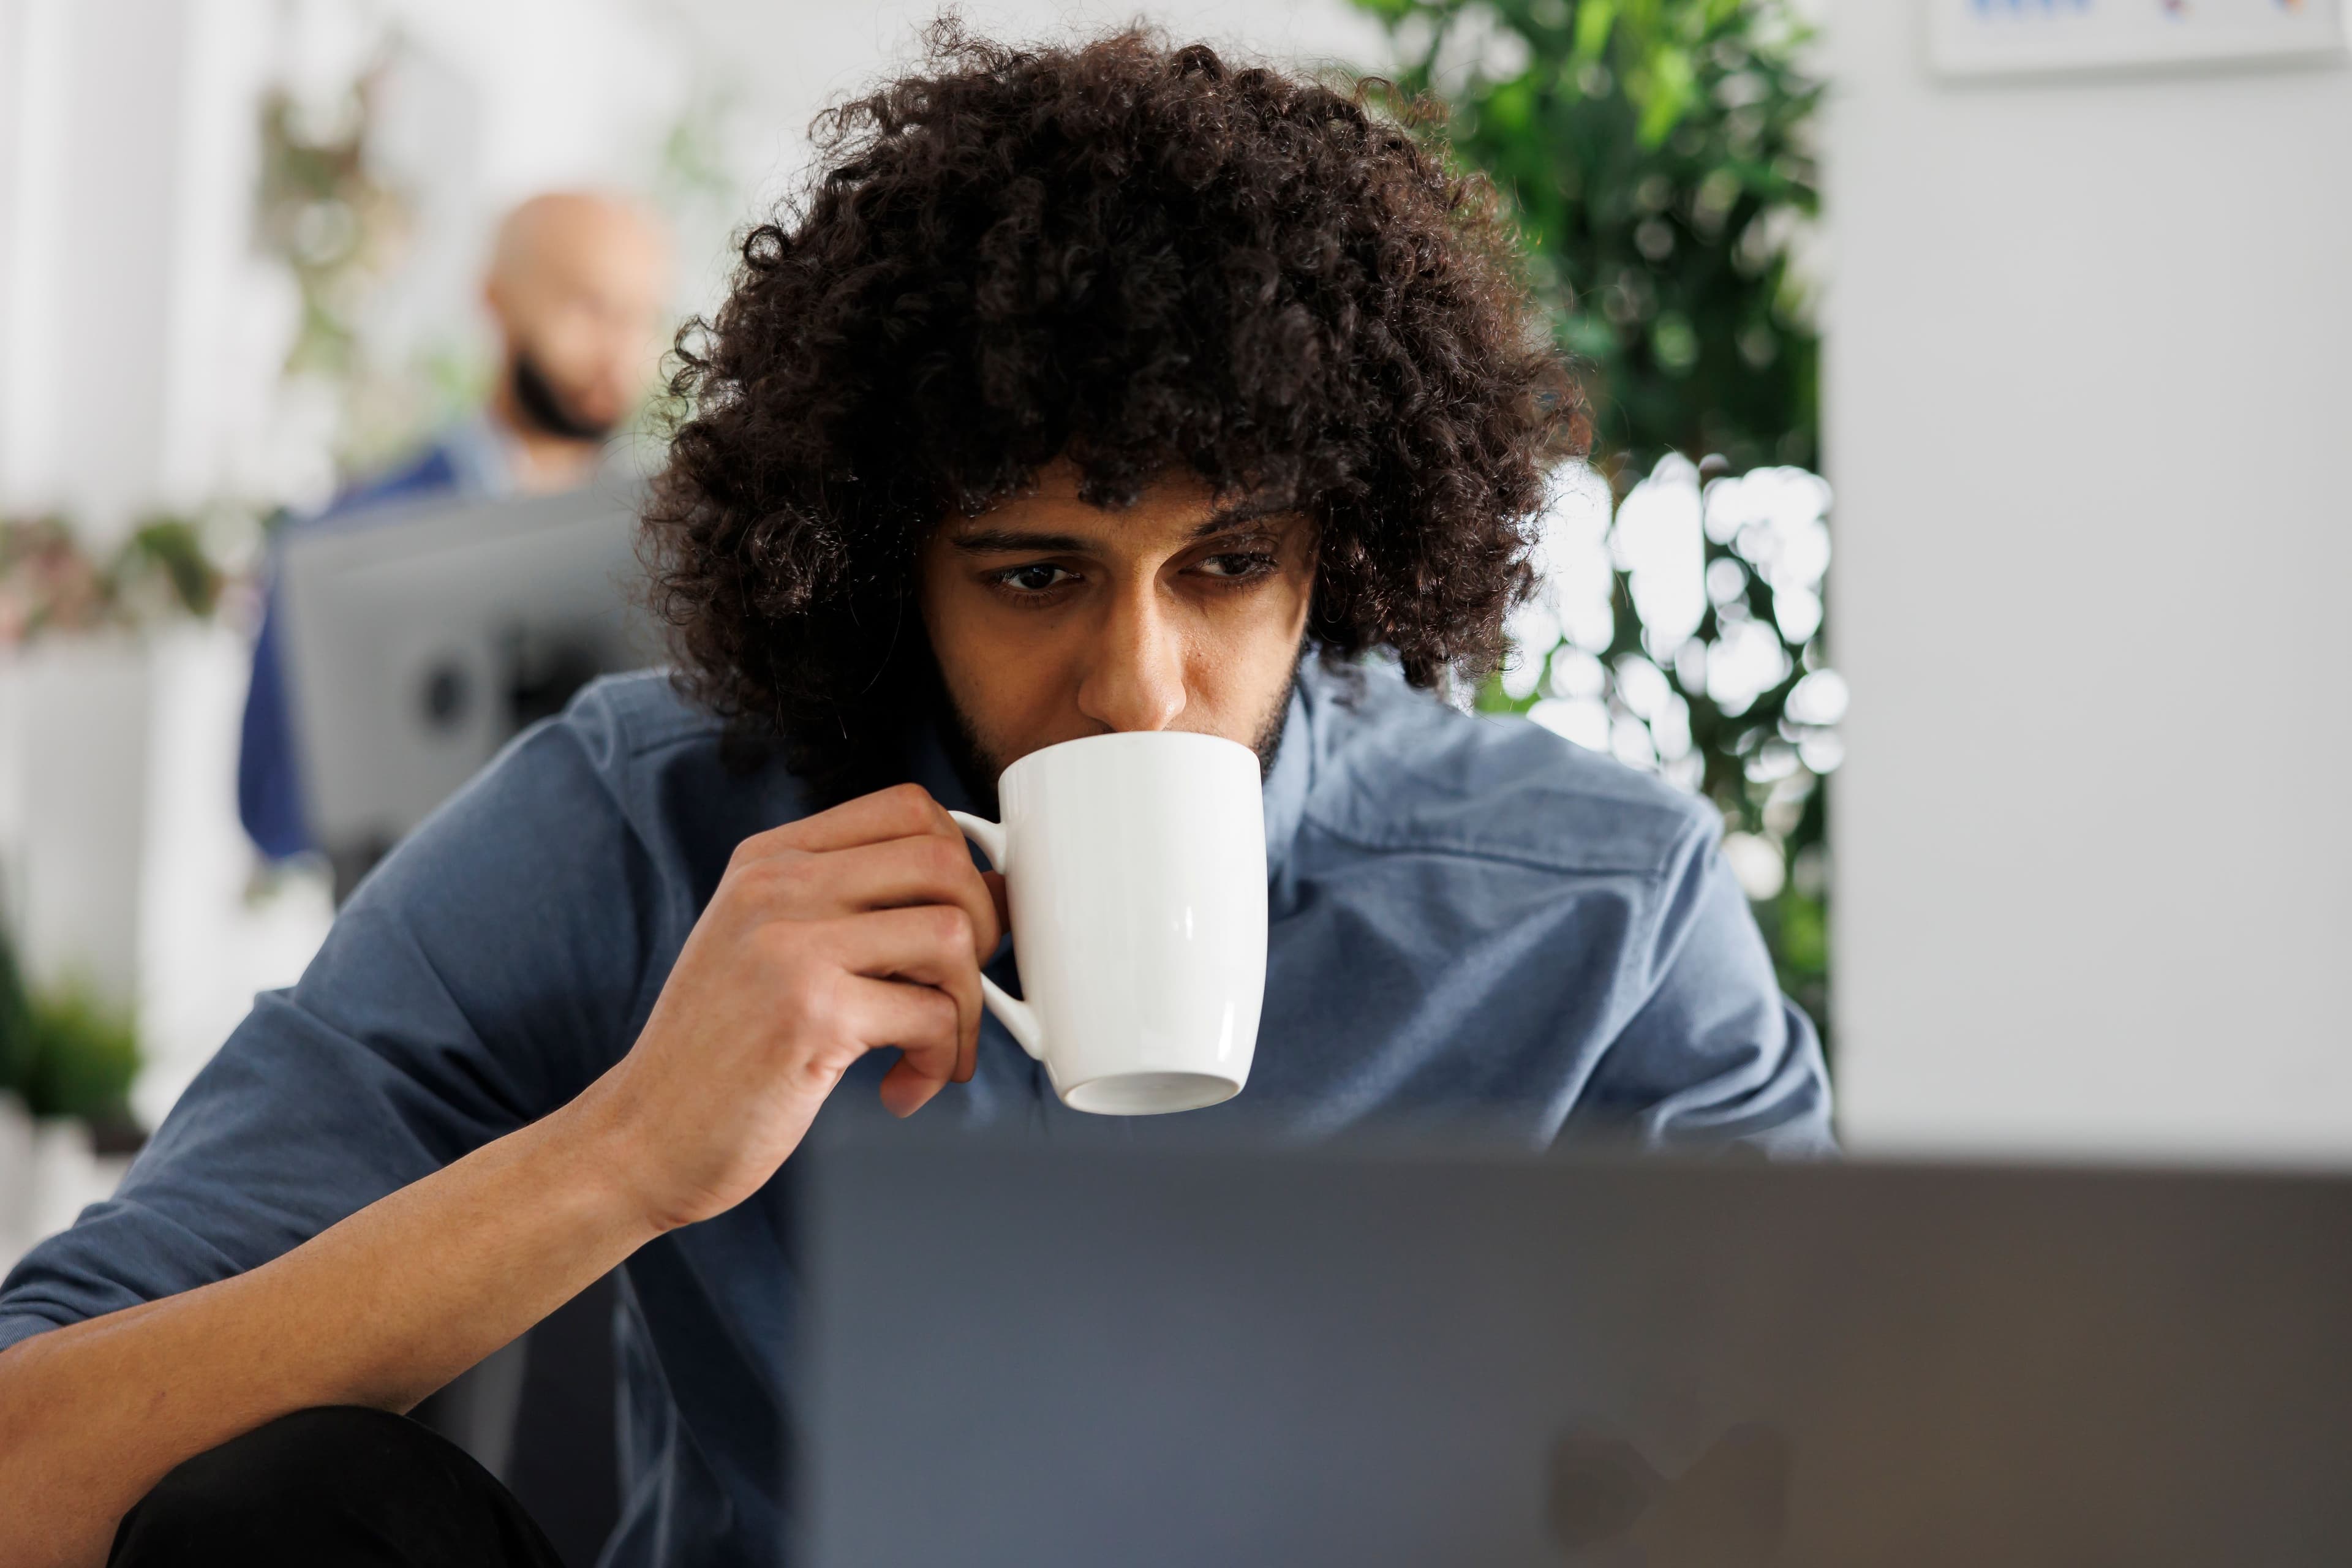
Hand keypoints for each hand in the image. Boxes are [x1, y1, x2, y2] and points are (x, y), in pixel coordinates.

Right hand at [571, 783, 1005, 1231]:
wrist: (641, 1138)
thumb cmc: (723, 1054)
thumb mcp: (772, 948)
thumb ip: (858, 909)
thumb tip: (994, 893)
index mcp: (770, 861)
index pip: (908, 808)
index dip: (962, 864)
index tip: (959, 926)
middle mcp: (777, 887)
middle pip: (944, 859)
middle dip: (981, 932)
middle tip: (956, 992)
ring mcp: (790, 946)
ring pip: (951, 932)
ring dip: (967, 1006)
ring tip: (933, 1051)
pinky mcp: (811, 1015)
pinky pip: (932, 1015)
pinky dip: (939, 1061)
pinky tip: (901, 1089)